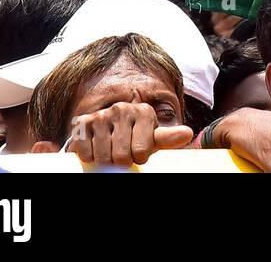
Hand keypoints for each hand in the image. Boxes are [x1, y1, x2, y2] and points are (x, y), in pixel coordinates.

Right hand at [68, 101, 192, 166]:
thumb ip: (168, 138)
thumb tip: (187, 134)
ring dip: (105, 162)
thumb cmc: (134, 138)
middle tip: (122, 154)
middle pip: (122, 156)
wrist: (104, 132)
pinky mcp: (82, 123)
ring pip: (103, 157)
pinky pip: (86, 154)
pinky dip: (90, 158)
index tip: (139, 151)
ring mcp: (102, 115)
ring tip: (110, 152)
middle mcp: (123, 109)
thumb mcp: (152, 139)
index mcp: (144, 112)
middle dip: (122, 162)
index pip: (141, 151)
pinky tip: (95, 148)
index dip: (139, 158)